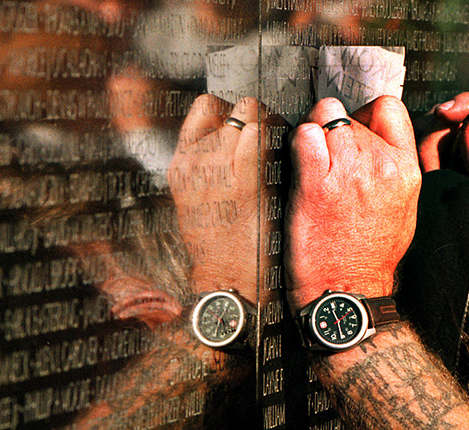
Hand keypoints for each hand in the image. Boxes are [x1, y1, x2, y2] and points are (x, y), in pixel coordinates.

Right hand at [168, 94, 275, 299]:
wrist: (229, 283)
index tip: (245, 128)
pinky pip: (266, 131)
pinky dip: (281, 137)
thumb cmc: (221, 249)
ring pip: (254, 113)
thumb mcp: (197, 201)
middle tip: (269, 143)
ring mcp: (221, 162)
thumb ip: (209, 166)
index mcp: (181, 163)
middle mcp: (197, 158)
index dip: (231, 114)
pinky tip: (288, 156)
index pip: (206, 108)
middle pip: (235, 108)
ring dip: (273, 126)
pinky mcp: (247, 172)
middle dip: (256, 119)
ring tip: (280, 153)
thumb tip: (232, 140)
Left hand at [287, 96, 419, 309]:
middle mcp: (381, 165)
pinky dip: (297, 143)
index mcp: (406, 170)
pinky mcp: (316, 183)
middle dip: (334, 131)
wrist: (345, 292)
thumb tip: (376, 145)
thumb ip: (393, 172)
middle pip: (351, 115)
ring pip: (326, 117)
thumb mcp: (402, 211)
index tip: (352, 129)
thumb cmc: (369, 259)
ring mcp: (349, 171)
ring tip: (312, 164)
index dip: (365, 113)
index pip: (389, 108)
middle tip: (325, 159)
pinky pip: (303, 136)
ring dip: (314, 134)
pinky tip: (299, 166)